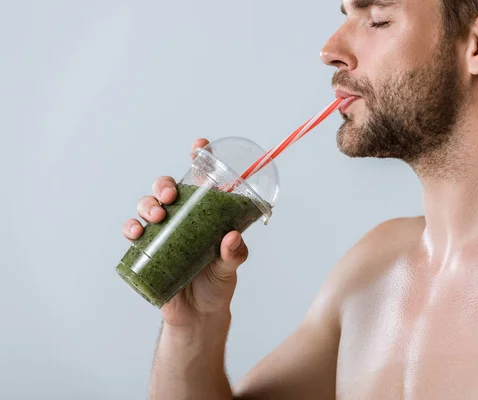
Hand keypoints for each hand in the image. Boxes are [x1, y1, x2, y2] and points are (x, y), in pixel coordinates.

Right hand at [122, 138, 248, 326]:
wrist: (198, 315)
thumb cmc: (217, 284)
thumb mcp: (231, 266)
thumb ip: (234, 253)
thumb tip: (231, 238)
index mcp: (204, 214)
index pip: (201, 181)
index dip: (199, 159)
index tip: (200, 146)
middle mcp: (182, 218)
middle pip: (167, 189)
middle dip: (163, 185)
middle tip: (169, 194)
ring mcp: (162, 233)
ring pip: (147, 207)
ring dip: (147, 205)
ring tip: (156, 216)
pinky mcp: (146, 251)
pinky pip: (133, 234)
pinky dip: (131, 229)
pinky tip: (136, 233)